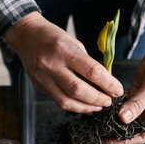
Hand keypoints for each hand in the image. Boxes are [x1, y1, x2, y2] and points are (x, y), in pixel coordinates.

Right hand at [4, 12, 123, 112]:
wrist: (26, 36)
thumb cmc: (52, 37)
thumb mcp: (73, 42)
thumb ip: (86, 62)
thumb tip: (103, 82)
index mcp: (64, 50)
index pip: (91, 71)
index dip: (108, 84)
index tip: (118, 90)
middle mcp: (52, 65)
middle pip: (79, 90)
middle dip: (98, 99)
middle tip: (109, 101)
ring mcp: (43, 78)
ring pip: (67, 101)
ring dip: (86, 107)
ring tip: (98, 106)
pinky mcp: (39, 86)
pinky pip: (58, 101)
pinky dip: (74, 106)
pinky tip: (84, 105)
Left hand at [110, 27, 144, 143]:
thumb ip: (136, 105)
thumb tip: (122, 119)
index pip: (141, 135)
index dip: (126, 139)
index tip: (110, 139)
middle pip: (130, 126)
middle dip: (116, 128)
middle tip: (99, 129)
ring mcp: (141, 103)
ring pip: (124, 114)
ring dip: (112, 116)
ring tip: (97, 119)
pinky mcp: (134, 92)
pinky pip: (121, 102)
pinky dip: (113, 104)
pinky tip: (102, 105)